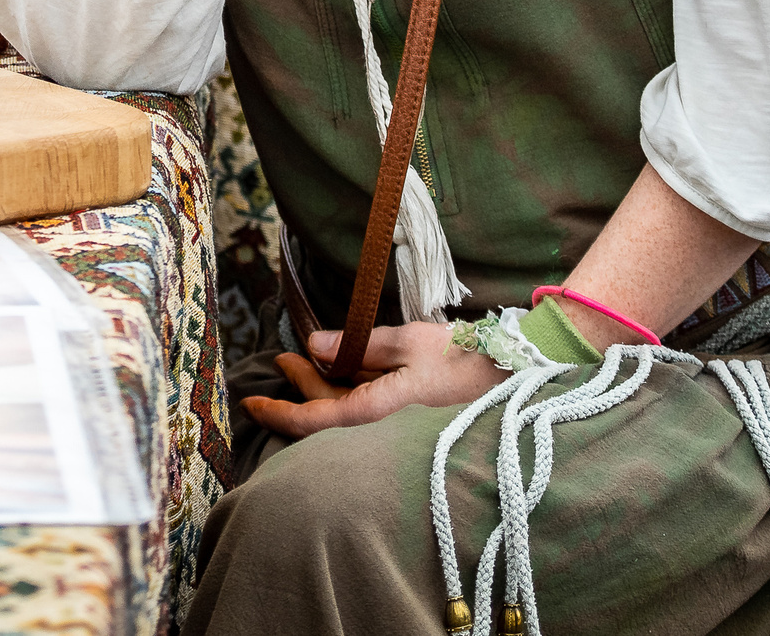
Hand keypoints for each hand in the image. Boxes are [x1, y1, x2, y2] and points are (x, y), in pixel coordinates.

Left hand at [242, 320, 506, 439]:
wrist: (518, 377)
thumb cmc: (465, 360)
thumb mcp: (410, 343)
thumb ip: (359, 345)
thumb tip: (313, 344)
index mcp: (379, 413)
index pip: (315, 421)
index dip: (280, 414)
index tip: (251, 402)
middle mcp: (385, 426)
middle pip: (328, 412)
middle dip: (301, 386)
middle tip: (279, 361)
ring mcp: (398, 421)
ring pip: (348, 407)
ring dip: (323, 384)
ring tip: (300, 357)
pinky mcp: (411, 412)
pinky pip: (369, 404)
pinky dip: (349, 386)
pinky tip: (340, 367)